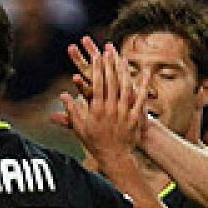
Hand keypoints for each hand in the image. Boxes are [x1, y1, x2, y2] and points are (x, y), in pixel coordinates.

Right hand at [60, 39, 144, 161]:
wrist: (115, 157)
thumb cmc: (95, 143)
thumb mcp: (79, 128)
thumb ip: (72, 110)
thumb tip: (63, 95)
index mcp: (96, 110)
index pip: (97, 84)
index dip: (97, 69)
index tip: (96, 57)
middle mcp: (111, 108)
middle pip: (111, 82)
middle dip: (109, 64)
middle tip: (108, 50)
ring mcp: (124, 112)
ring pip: (125, 87)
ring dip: (123, 70)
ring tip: (121, 57)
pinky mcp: (136, 116)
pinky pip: (141, 98)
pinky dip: (143, 85)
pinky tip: (145, 72)